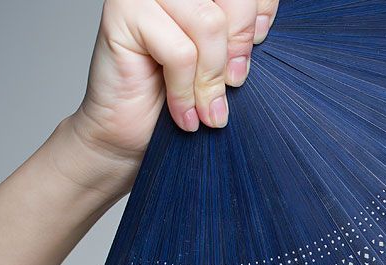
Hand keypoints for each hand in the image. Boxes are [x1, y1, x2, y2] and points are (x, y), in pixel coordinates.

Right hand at [62, 0, 278, 196]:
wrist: (130, 130)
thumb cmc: (182, 95)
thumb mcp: (226, 61)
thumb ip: (242, 35)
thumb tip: (261, 27)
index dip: (262, 14)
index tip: (257, 44)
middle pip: (233, 2)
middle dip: (238, 50)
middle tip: (232, 84)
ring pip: (209, 25)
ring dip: (211, 78)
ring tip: (207, 110)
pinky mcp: (123, 13)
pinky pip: (180, 52)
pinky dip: (186, 90)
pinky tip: (184, 113)